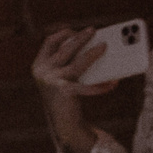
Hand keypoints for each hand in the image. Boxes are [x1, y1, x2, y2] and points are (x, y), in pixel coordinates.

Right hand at [32, 25, 114, 152]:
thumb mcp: (63, 77)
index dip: (63, 34)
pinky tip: (113, 82)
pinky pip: (87, 86)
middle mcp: (42, 72)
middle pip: (64, 49)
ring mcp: (52, 83)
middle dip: (80, 38)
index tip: (75, 29)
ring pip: (76, 63)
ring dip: (91, 53)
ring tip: (105, 47)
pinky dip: (101, 85)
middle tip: (93, 30)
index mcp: (39, 66)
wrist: (62, 123)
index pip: (49, 42)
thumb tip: (96, 47)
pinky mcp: (65, 93)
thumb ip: (71, 63)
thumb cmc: (66, 96)